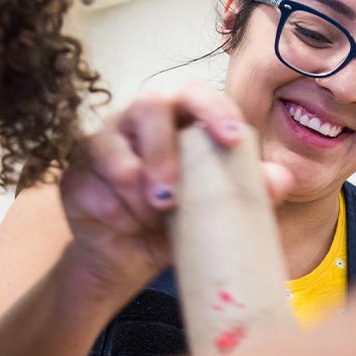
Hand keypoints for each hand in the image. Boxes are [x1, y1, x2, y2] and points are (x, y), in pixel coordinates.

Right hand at [58, 83, 290, 298]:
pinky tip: (124, 225)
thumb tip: (280, 179)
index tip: (232, 139)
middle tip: (170, 197)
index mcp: (178, 121)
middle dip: (162, 150)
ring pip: (108, 145)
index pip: (196, 96)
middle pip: (147, 105)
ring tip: (150, 215)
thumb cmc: (178, 223)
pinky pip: (88, 182)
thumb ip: (248, 191)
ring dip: (132, 184)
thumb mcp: (216, 210)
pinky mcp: (75, 173)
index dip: (214, 111)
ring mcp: (102, 143)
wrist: (130, 260)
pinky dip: (110, 208)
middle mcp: (138, 122)